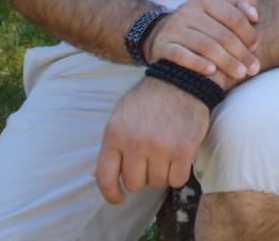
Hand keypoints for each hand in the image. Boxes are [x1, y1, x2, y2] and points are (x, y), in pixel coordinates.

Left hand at [93, 77, 210, 203]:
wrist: (182, 80)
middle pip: (134, 183)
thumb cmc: (149, 100)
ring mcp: (161, 147)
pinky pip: (177, 180)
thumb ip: (111, 147)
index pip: (105, 177)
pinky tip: (178, 160)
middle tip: (150, 162)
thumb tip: (95, 175)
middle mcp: (136, 142)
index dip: (111, 194)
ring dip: (161, 174)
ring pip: (157, 183)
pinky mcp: (184, 149)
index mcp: (115, 134)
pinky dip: (178, 174)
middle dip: (142, 176)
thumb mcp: (121, 117)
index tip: (119, 198)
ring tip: (165, 155)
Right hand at [144, 0, 259, 79]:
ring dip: (226, 62)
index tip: (256, 48)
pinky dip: (197, 63)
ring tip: (240, 74)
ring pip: (205, 46)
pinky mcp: (162, 45)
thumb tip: (254, 15)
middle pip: (222, 35)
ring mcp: (173, 28)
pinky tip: (211, 71)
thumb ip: (242, 5)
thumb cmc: (204, 24)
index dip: (248, 34)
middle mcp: (187, 11)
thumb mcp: (221, 9)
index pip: (234, 17)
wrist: (166, 36)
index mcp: (205, 0)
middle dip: (241, 54)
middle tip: (253, 69)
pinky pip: (181, 55)